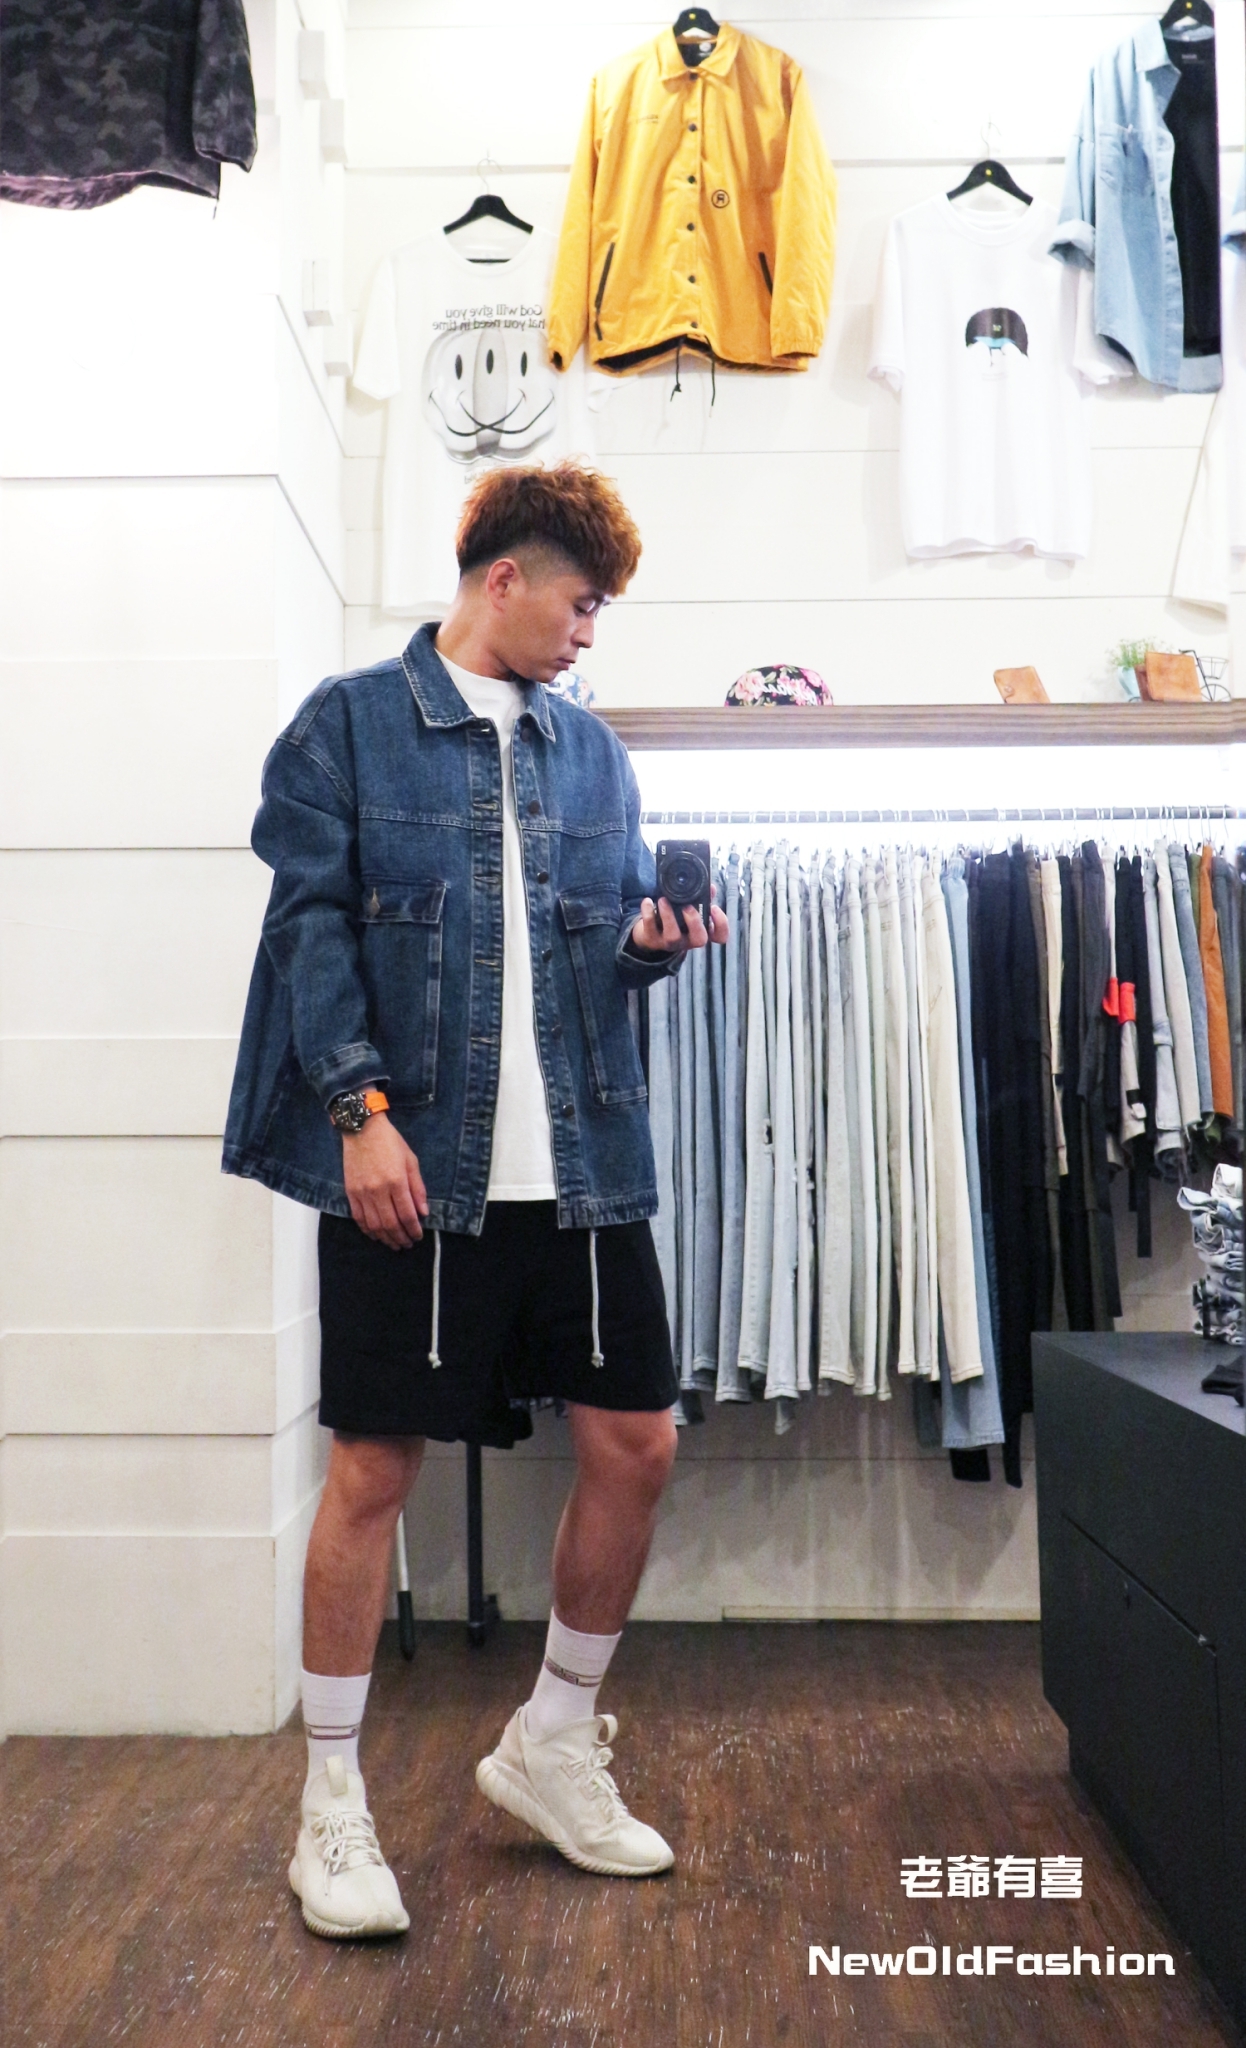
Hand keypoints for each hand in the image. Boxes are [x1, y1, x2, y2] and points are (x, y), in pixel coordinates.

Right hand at [342, 1114, 428, 1249]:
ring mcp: (362, 1193)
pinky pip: (358, 1218)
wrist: (362, 1129)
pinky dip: (368, 1230)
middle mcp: (378, 1190)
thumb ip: (418, 1188)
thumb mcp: (411, 1161)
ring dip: (385, 1238)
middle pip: (391, 1224)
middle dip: (401, 1238)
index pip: (407, 1214)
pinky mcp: (350, 1192)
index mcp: (396, 1181)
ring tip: (394, 1244)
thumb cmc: (390, 1142)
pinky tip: (376, 1235)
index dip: (414, 1229)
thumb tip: (423, 1212)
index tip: (418, 1236)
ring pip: (374, 1225)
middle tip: (408, 1244)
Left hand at [631, 891, 728, 953]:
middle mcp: (688, 940)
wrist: (651, 935)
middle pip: (699, 940)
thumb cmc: (676, 920)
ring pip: (673, 936)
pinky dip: (648, 913)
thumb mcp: (690, 910)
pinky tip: (648, 901)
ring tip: (663, 900)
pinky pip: (650, 929)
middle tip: (688, 907)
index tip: (714, 908)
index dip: (721, 924)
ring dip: (669, 916)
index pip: (720, 936)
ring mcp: (670, 943)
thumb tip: (711, 886)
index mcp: (700, 931)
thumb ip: (702, 898)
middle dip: (695, 922)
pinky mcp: (653, 940)